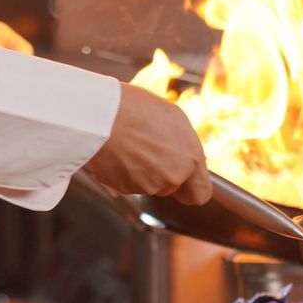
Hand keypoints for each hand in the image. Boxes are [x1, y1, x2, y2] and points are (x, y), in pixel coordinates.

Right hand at [83, 85, 211, 203]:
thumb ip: (185, 144)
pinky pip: (126, 182)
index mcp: (189, 159)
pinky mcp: (122, 188)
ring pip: (147, 184)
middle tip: (148, 145)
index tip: (185, 182)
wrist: (102, 114)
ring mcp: (145, 186)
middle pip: (170, 186)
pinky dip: (123, 170)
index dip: (191, 189)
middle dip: (162, 172)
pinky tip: (118, 149)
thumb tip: (183, 155)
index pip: (200, 194)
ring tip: (130, 142)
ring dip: (141, 170)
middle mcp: (170, 178)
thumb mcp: (174, 118)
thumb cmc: (138, 108)